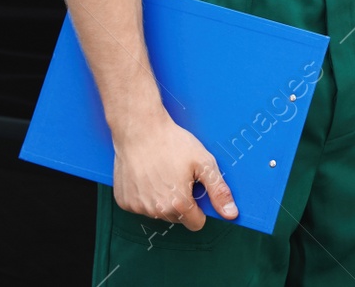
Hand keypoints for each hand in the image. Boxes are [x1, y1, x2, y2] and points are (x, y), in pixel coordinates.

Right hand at [110, 105, 237, 229]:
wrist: (140, 129)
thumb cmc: (173, 143)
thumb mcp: (204, 163)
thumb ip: (219, 191)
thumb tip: (231, 214)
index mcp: (178, 205)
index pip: (196, 223)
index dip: (200, 207)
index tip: (195, 189)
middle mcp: (155, 211)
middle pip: (177, 218)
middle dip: (181, 203)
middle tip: (179, 177)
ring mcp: (137, 207)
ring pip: (158, 213)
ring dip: (163, 200)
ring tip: (162, 174)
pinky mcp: (123, 201)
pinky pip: (140, 206)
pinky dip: (145, 196)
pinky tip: (147, 176)